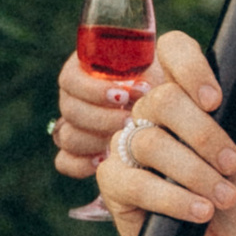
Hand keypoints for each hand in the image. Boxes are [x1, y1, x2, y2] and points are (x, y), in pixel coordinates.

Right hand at [54, 48, 151, 180]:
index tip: (122, 96)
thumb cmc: (163, 88)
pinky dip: (80, 164)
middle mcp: (75, 97)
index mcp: (86, 71)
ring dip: (94, 140)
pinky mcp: (76, 153)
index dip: (91, 90)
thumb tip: (141, 87)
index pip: (70, 79)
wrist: (170, 117)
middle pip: (70, 110)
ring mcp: (73, 126)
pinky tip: (103, 160)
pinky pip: (65, 161)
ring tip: (122, 139)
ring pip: (67, 136)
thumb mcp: (159, 75)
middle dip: (101, 118)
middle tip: (129, 121)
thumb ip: (146, 74)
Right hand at [96, 29, 235, 235]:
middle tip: (233, 165)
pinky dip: (172, 197)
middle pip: (161, 99)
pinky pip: (133, 180)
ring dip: (194, 172)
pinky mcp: (114, 183)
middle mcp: (154, 116)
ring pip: (150, 141)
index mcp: (188, 97)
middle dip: (203, 134)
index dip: (190, 68)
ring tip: (223, 198)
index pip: (173, 52)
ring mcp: (129, 147)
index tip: (217, 101)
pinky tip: (199, 212)